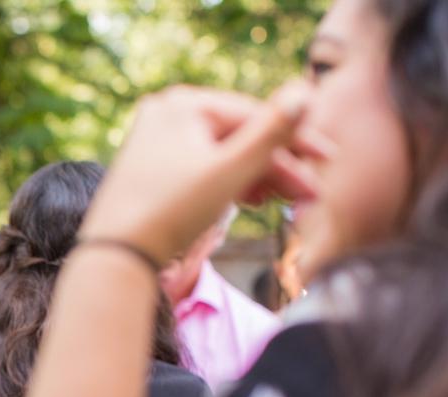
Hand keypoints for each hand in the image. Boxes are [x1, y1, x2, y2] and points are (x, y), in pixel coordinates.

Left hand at [83, 81, 327, 263]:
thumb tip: (304, 91)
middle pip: (239, 135)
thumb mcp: (231, 171)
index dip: (296, 138)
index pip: (254, 114)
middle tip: (311, 194)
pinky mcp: (151, 165)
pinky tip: (250, 200)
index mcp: (184, 103)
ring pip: (222, 152)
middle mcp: (166, 112)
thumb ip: (272, 133)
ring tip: (281, 202)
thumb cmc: (172, 211)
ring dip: (257, 175)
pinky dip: (229, 181)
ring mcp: (156, 138)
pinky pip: (202, 165)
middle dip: (278, 165)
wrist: (117, 254)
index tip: (330, 159)